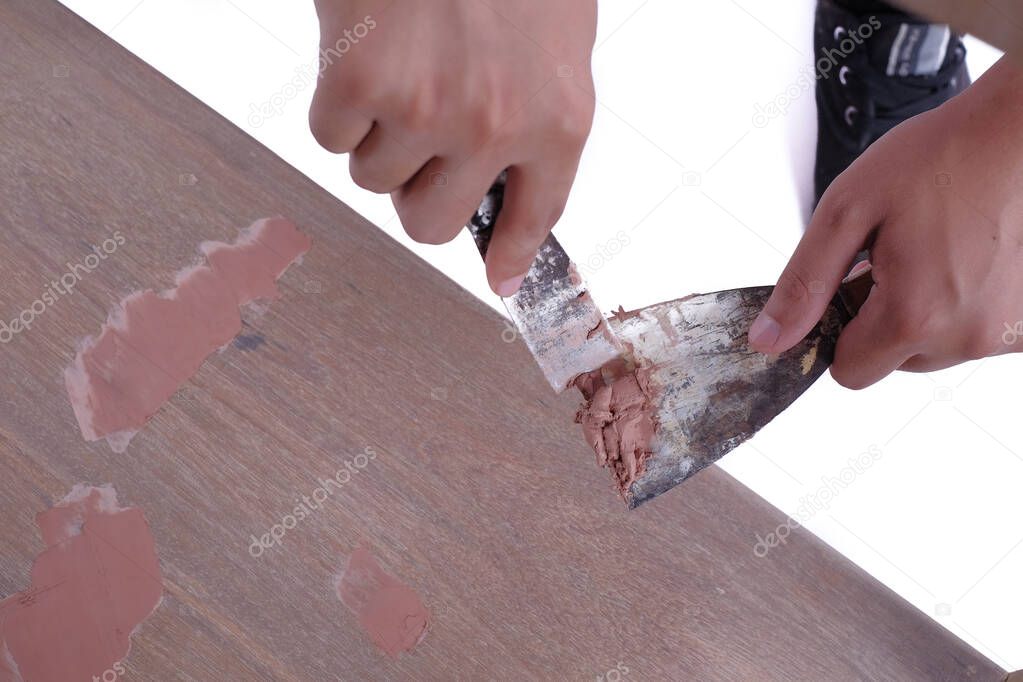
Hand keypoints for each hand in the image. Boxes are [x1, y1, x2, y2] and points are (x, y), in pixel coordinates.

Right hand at [309, 0, 597, 295]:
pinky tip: (364, 48)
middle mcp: (495, 127)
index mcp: (557, 116)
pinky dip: (336, 101)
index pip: (535, 216)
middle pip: (427, 224)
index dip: (511, 254)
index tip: (499, 279)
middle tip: (415, 138)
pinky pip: (329, 138)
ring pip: (372, 179)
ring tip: (398, 63)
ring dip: (376, 134)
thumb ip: (538, 118)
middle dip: (415, 189)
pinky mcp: (359, 84)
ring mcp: (427, 109)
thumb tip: (510, 196)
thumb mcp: (553, 37)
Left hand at [749, 57, 1022, 388]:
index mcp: (915, 316)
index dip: (836, 332)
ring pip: (932, 349)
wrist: (1016, 129)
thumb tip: (768, 340)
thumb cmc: (935, 158)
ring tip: (931, 252)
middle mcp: (967, 336)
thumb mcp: (846, 211)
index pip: (849, 371)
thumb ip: (804, 284)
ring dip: (921, 313)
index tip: (845, 288)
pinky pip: (971, 332)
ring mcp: (1005, 332)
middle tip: (892, 257)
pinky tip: (963, 259)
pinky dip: (959, 306)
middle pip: (892, 362)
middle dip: (879, 320)